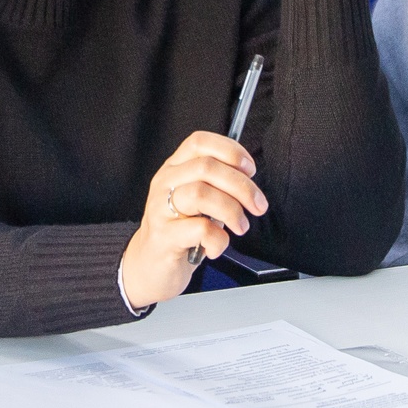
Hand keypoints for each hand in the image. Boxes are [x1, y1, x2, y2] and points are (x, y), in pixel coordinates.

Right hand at [122, 131, 265, 307]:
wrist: (149, 266)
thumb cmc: (180, 231)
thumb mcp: (198, 201)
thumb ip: (217, 185)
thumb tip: (248, 180)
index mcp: (175, 168)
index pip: (199, 142)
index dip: (230, 150)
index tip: (250, 169)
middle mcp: (165, 183)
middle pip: (207, 167)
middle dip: (242, 186)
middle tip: (258, 205)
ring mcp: (161, 208)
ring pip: (201, 193)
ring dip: (232, 211)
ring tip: (240, 227)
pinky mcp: (164, 236)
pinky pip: (200, 229)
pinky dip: (218, 239)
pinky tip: (216, 247)